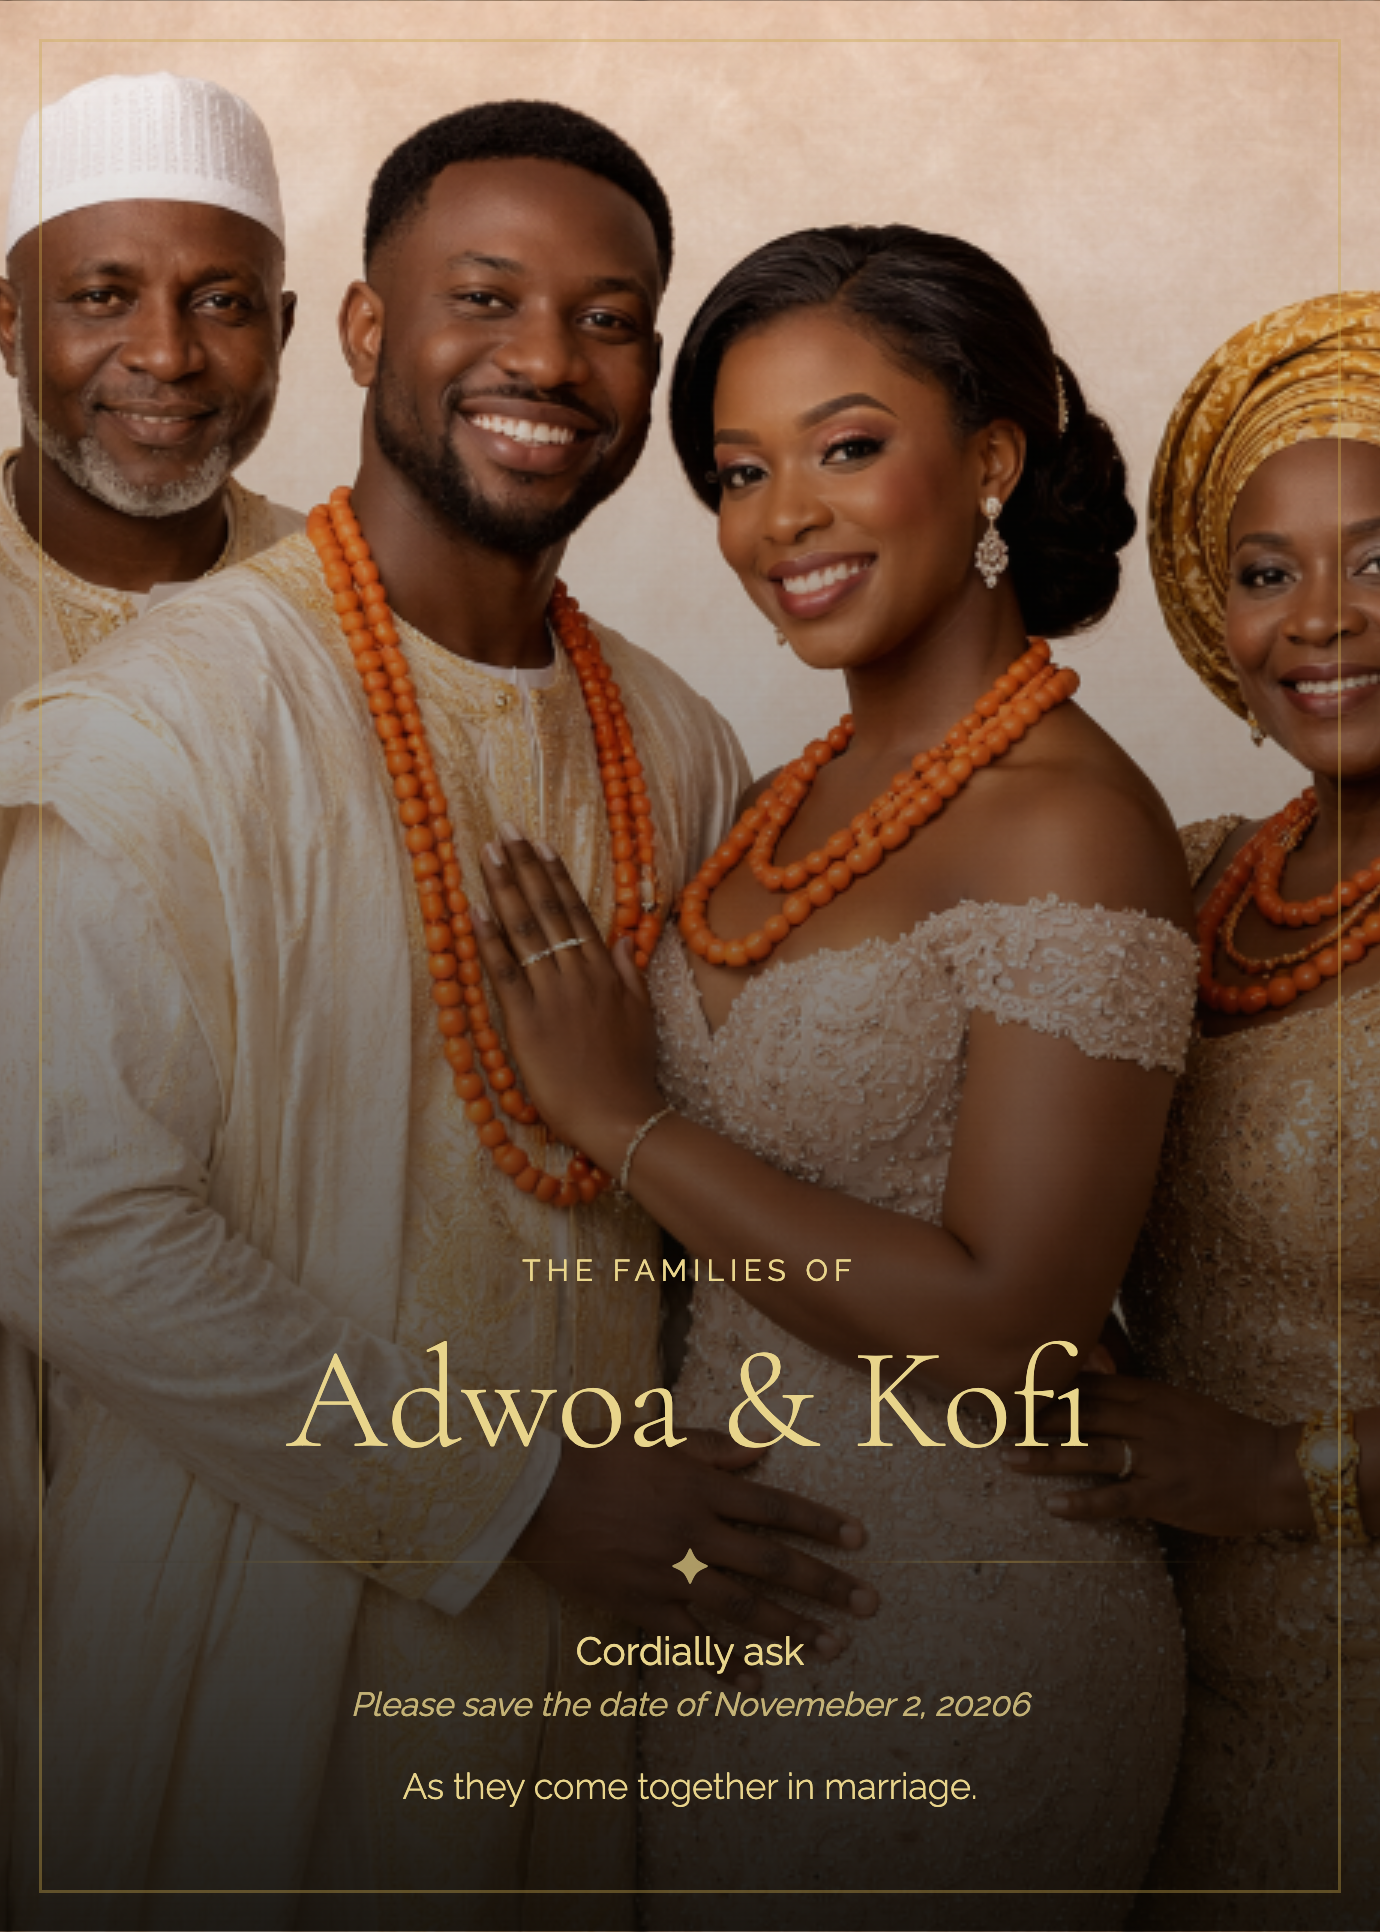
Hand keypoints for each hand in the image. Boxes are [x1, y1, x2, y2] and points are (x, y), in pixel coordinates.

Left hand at [473, 826, 662, 1173]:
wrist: (619, 1115)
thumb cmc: (630, 1072)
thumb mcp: (641, 1016)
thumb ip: (630, 975)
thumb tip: (623, 940)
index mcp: (605, 971)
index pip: (575, 912)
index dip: (555, 875)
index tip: (539, 844)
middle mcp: (577, 974)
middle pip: (546, 910)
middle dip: (523, 867)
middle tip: (504, 831)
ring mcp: (551, 995)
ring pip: (524, 931)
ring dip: (504, 888)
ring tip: (487, 854)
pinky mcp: (526, 1021)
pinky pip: (504, 972)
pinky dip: (489, 940)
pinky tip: (475, 909)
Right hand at [512, 1430, 877, 1690]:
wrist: (534, 1497)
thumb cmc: (596, 1458)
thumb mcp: (656, 1437)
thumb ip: (713, 1445)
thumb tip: (766, 1446)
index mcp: (700, 1488)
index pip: (776, 1508)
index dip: (821, 1523)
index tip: (860, 1539)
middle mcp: (694, 1532)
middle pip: (772, 1563)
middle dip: (825, 1585)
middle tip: (868, 1605)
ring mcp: (670, 1574)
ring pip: (742, 1608)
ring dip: (791, 1629)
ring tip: (833, 1647)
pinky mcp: (644, 1607)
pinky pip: (692, 1642)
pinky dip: (724, 1665)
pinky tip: (756, 1684)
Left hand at [1001, 1372, 1311, 1537]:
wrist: (1273, 1468)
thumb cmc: (1224, 1438)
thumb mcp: (1177, 1404)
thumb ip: (1136, 1399)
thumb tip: (1090, 1393)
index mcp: (1149, 1395)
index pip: (1086, 1385)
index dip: (1045, 1388)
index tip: (1008, 1388)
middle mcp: (1146, 1421)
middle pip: (1078, 1414)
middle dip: (1032, 1418)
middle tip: (991, 1421)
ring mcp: (1154, 1458)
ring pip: (1089, 1452)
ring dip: (1045, 1456)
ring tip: (1008, 1459)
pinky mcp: (1165, 1495)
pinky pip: (1117, 1499)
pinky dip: (1084, 1503)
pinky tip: (1055, 1507)